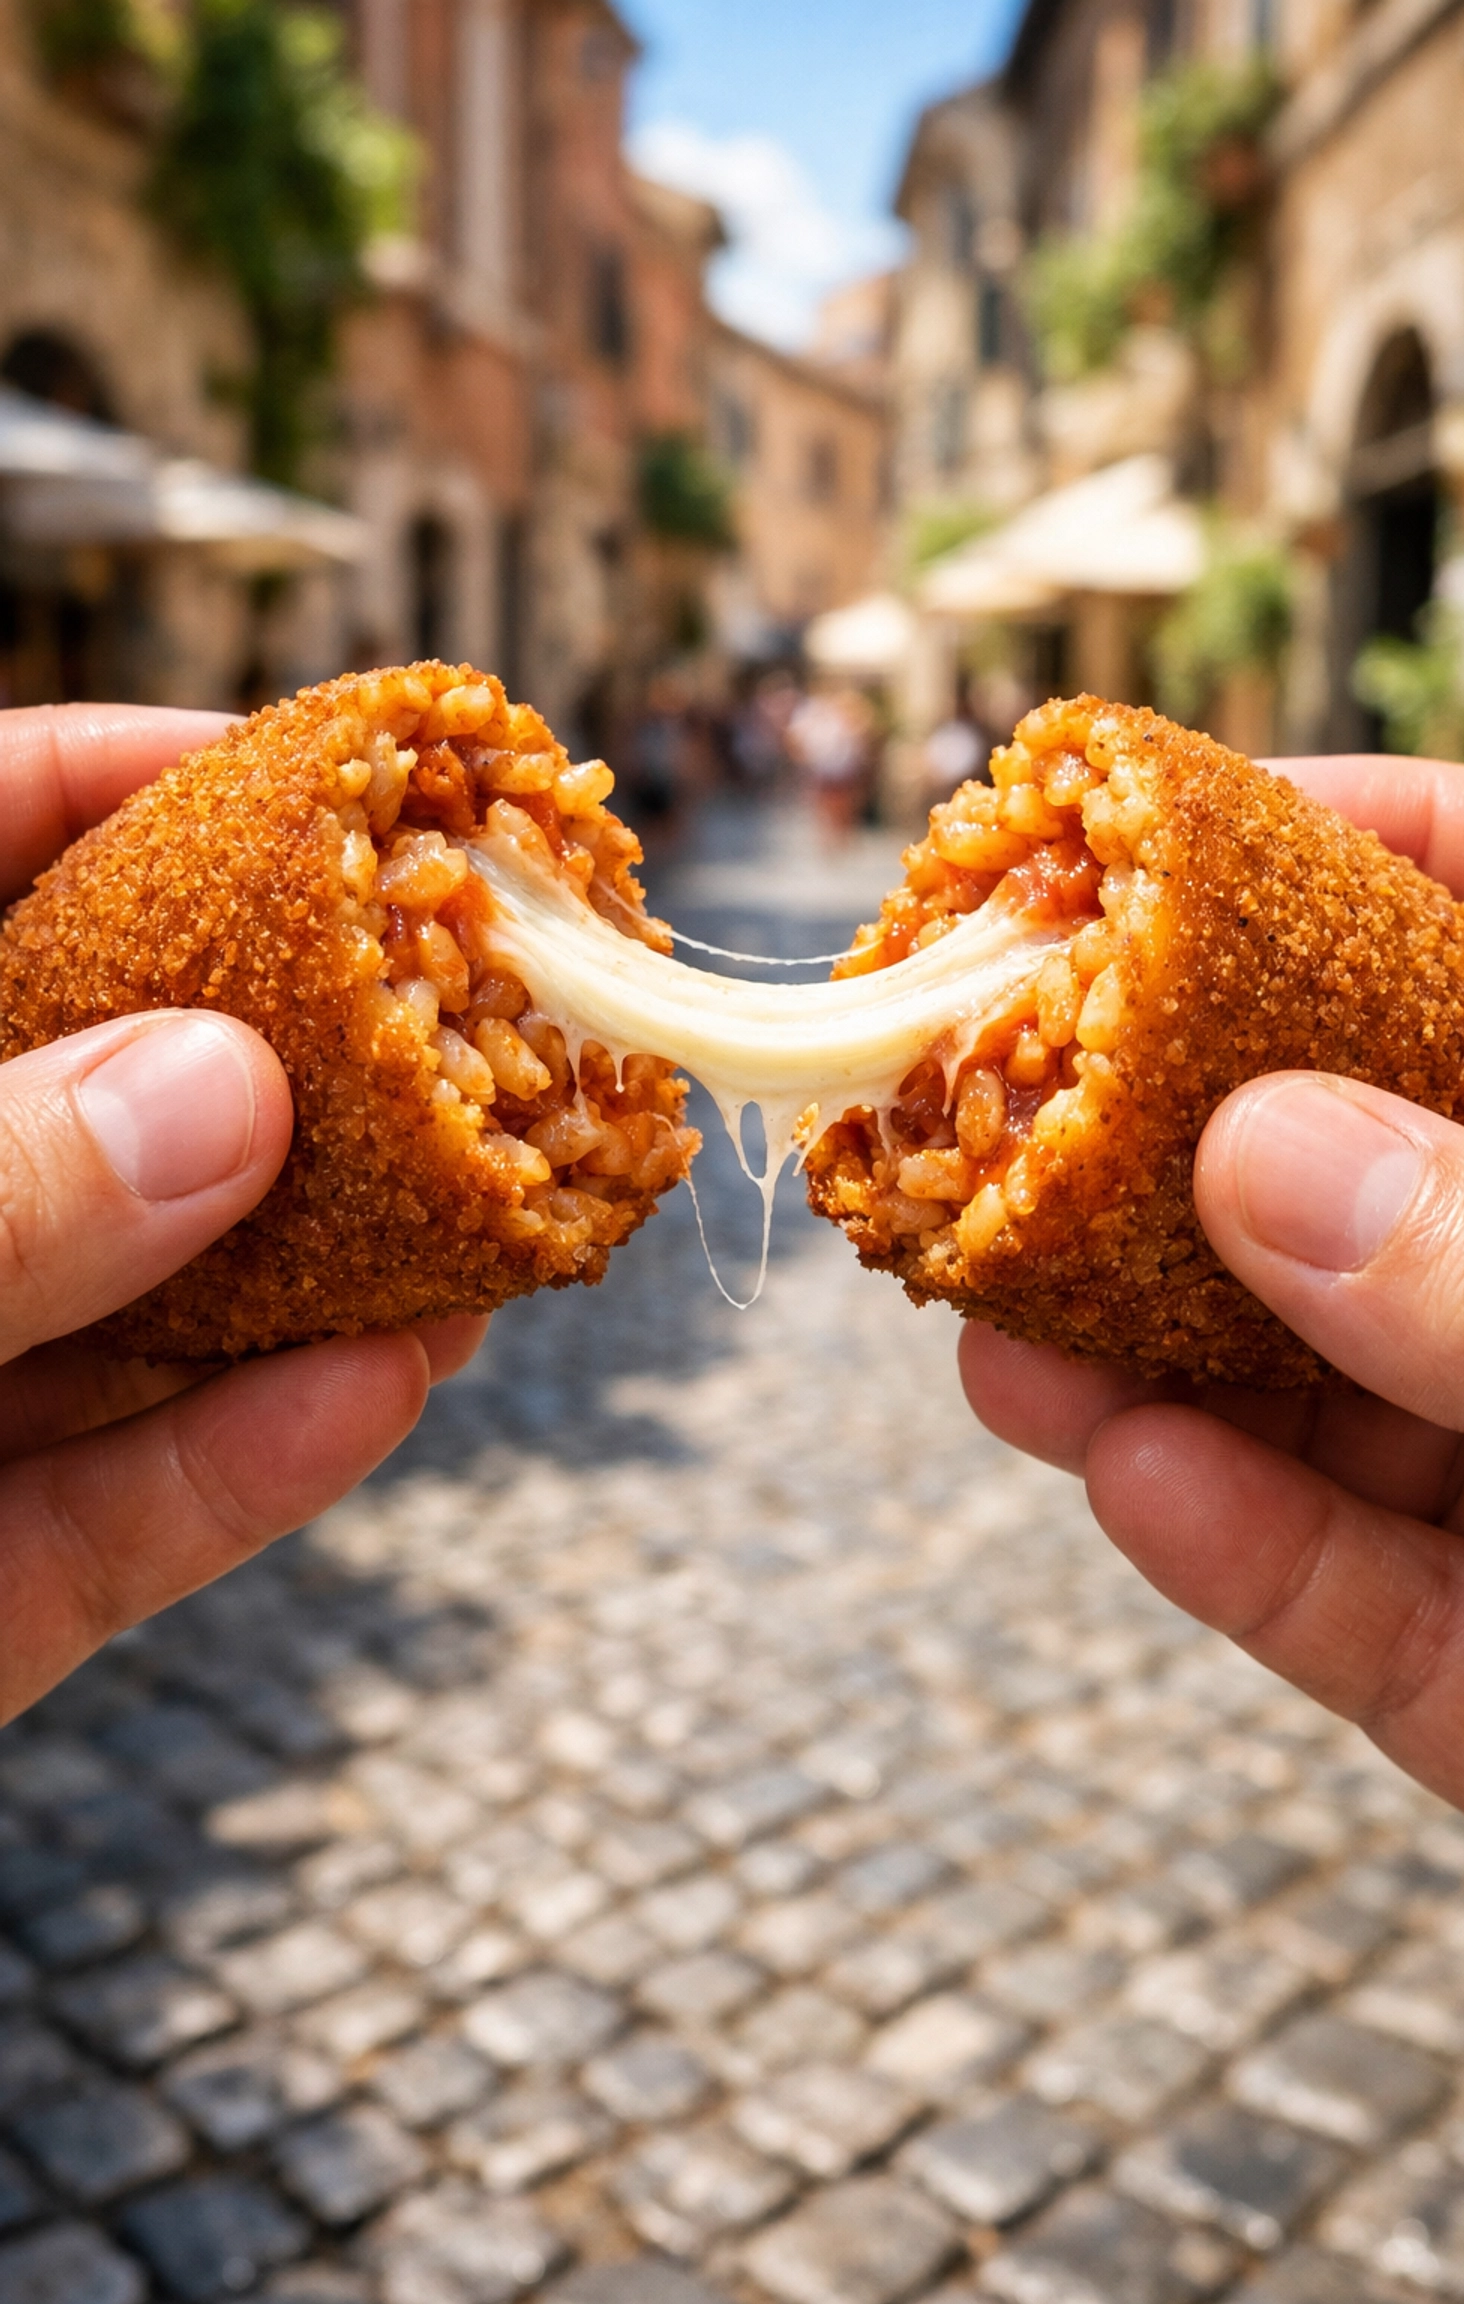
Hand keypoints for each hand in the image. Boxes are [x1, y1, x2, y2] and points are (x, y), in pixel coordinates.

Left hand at [0, 705, 488, 1721]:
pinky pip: (112, 1523)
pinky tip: (380, 1395)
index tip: (326, 777)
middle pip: (96, 1083)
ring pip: (141, 1314)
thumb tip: (216, 1093)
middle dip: (297, 1050)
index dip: (124, 773)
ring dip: (326, 1271)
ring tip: (500, 1216)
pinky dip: (243, 1469)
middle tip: (486, 1009)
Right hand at [961, 751, 1463, 1874]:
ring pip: (1371, 1420)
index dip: (1354, 857)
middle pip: (1409, 1184)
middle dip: (1192, 1155)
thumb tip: (1272, 1159)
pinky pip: (1410, 1628)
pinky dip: (1271, 1566)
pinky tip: (1132, 1482)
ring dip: (1179, 1377)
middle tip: (1001, 1120)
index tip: (1148, 854)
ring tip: (998, 1326)